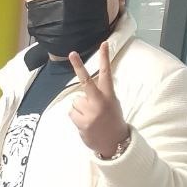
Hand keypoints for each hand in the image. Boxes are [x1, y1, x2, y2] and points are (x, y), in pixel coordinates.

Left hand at [68, 41, 128, 158]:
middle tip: (72, 53)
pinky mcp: (82, 123)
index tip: (103, 44)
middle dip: (79, 66)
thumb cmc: (112, 120)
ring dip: (80, 108)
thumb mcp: (112, 104)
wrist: (115, 143)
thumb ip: (100, 95)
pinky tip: (86, 123)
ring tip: (91, 117)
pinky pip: (72, 113)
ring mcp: (90, 113)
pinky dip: (76, 117)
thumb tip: (82, 93)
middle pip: (86, 81)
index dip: (104, 58)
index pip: (107, 73)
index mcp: (109, 95)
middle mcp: (99, 102)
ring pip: (76, 102)